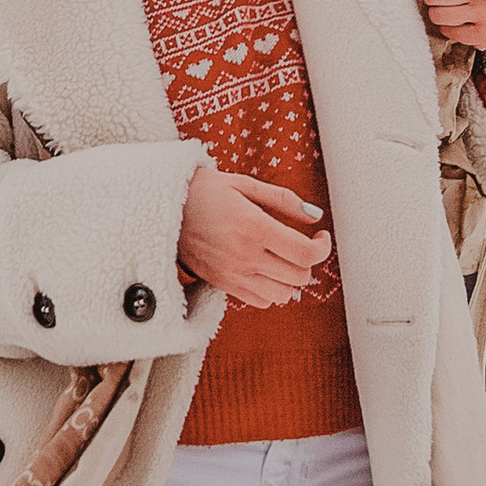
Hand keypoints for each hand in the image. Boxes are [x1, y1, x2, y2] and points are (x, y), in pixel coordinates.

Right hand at [177, 164, 333, 308]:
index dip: (322, 248)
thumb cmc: (203, 191)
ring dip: (290, 278)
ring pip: (283, 295)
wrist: (162, 207)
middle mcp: (244, 256)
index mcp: (254, 227)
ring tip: (282, 258)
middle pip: (299, 277)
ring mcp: (232, 274)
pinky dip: (270, 290)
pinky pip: (260, 301)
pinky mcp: (222, 285)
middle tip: (302, 244)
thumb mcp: (244, 184)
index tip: (320, 237)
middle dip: (308, 261)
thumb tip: (314, 215)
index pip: (305, 254)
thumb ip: (283, 200)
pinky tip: (264, 269)